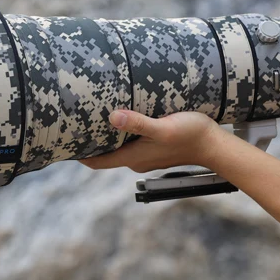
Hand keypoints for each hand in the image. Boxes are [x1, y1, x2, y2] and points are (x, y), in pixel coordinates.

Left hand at [79, 109, 217, 172]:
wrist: (214, 145)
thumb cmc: (191, 136)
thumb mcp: (163, 127)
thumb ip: (138, 123)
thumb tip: (112, 117)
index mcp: (133, 158)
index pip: (98, 161)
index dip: (80, 154)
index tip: (65, 143)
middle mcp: (136, 160)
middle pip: (105, 154)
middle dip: (90, 142)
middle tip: (76, 124)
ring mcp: (145, 156)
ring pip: (117, 148)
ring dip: (106, 137)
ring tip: (93, 119)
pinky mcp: (154, 148)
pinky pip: (130, 143)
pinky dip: (120, 135)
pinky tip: (120, 119)